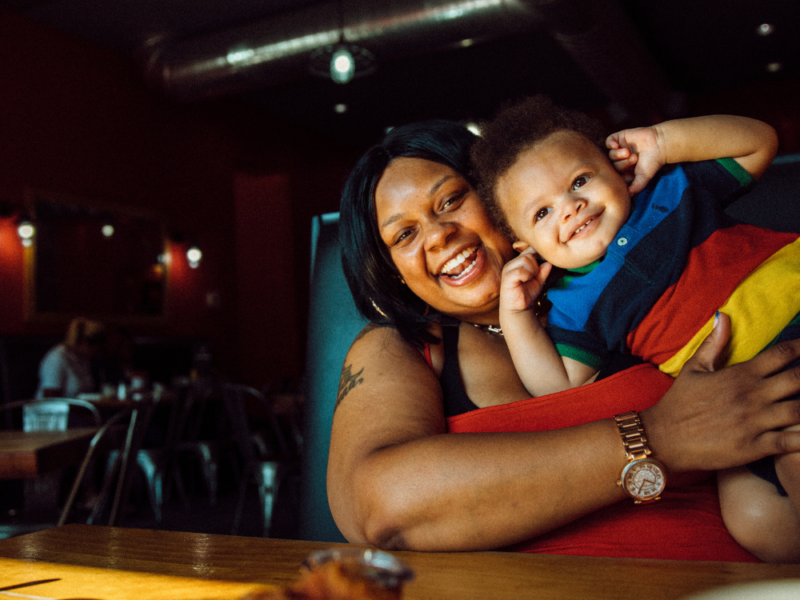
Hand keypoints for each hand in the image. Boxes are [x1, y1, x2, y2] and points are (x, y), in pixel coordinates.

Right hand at [499, 248, 551, 312]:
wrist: (519, 309)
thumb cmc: (527, 294)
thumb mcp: (539, 281)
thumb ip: (544, 271)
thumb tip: (550, 262)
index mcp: (519, 262)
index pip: (529, 250)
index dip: (538, 255)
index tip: (542, 266)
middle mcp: (512, 264)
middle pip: (529, 254)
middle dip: (536, 265)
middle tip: (534, 276)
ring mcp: (508, 269)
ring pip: (525, 259)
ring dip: (532, 270)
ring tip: (530, 279)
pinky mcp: (507, 277)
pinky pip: (520, 270)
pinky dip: (527, 275)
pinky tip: (525, 281)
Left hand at [606, 126, 665, 194]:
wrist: (660, 144)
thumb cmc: (653, 162)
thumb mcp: (643, 178)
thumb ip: (635, 188)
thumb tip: (626, 197)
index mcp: (624, 171)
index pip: (614, 175)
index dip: (619, 175)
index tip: (629, 173)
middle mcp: (621, 160)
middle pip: (612, 165)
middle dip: (622, 164)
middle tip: (634, 158)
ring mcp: (619, 149)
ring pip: (610, 154)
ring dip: (618, 154)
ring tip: (628, 152)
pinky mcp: (620, 138)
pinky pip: (609, 141)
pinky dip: (611, 143)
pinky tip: (616, 146)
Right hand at [642, 313, 799, 472]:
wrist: (663, 438)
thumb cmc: (678, 403)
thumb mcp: (693, 368)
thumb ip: (713, 343)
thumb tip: (724, 316)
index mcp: (740, 374)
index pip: (782, 353)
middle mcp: (751, 395)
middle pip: (799, 378)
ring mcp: (755, 421)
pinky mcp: (754, 447)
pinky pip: (792, 442)